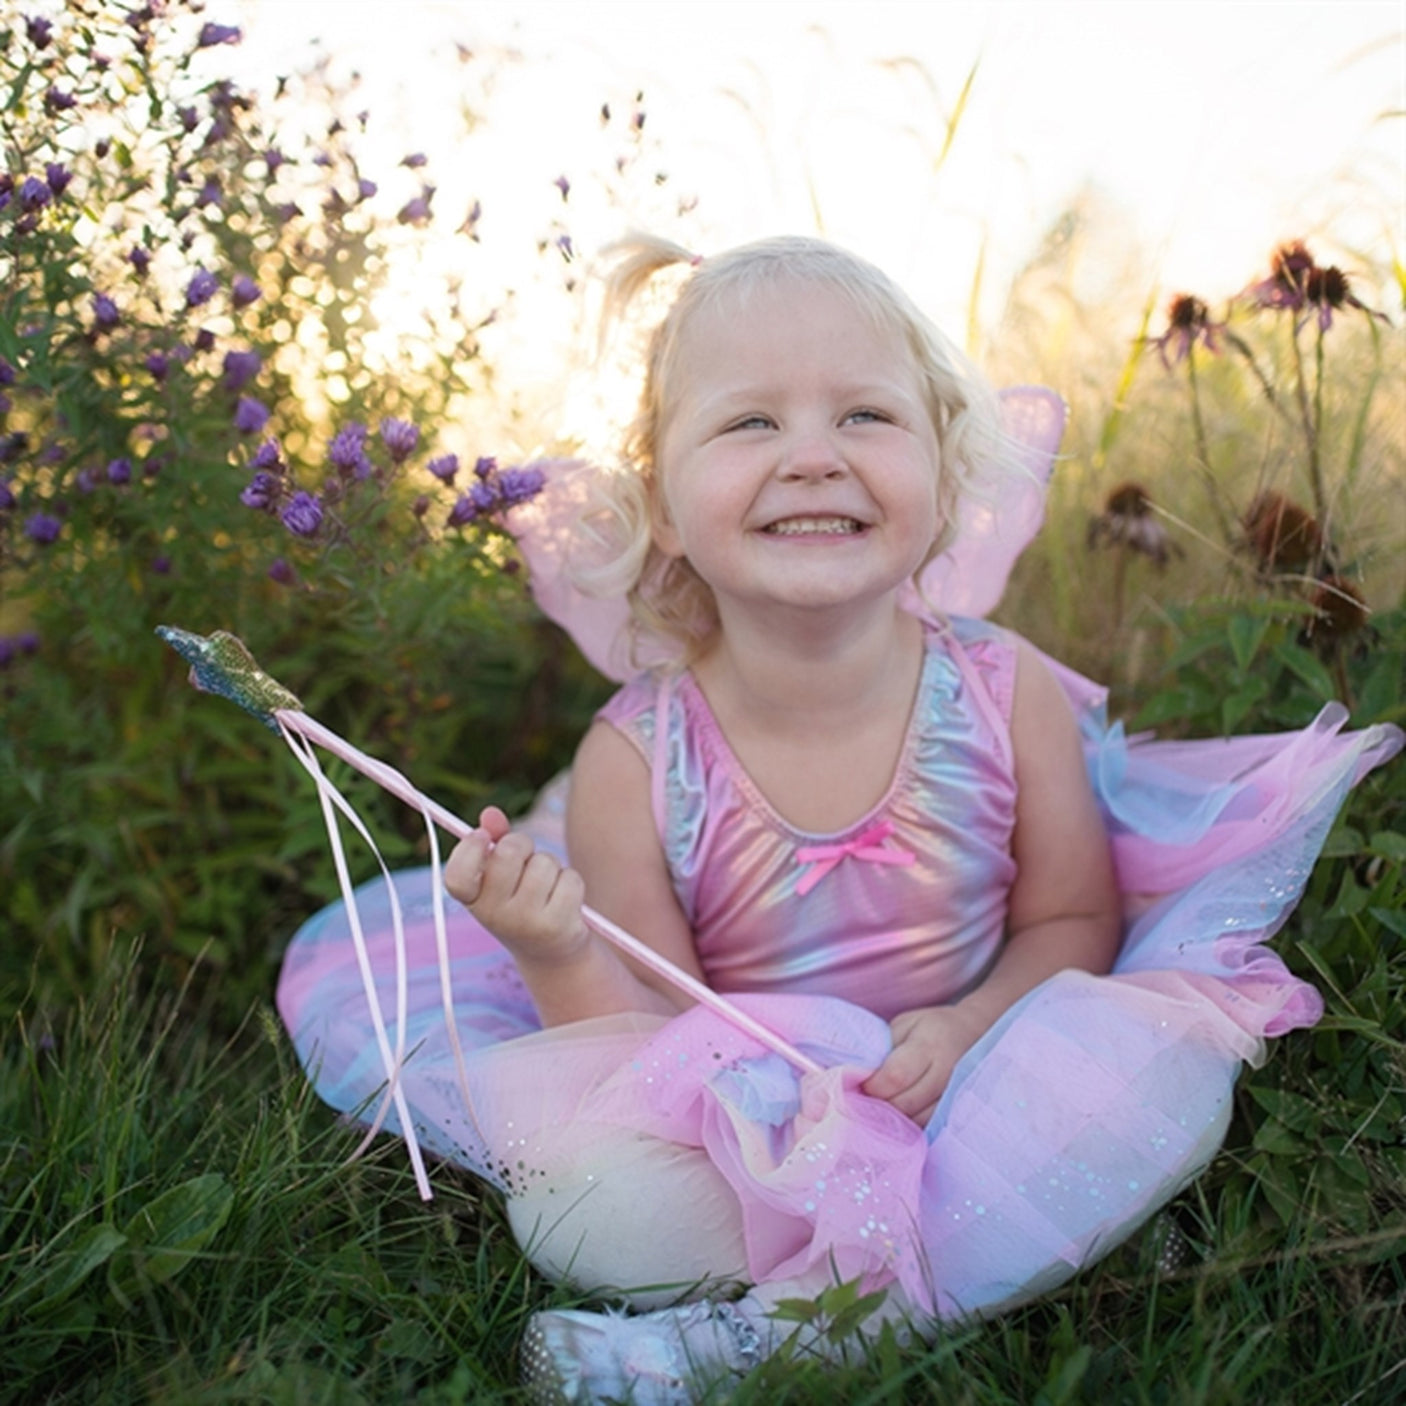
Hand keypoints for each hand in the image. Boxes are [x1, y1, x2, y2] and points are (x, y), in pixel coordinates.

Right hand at [444, 806, 589, 967]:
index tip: (484, 836)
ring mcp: (525, 923)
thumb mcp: (502, 875)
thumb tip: (490, 813)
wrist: (549, 952)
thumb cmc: (522, 900)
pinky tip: (564, 901)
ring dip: (551, 866)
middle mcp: (494, 915)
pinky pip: (570, 879)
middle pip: (508, 852)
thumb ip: (495, 841)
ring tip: (546, 886)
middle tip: (526, 858)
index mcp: (473, 900)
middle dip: (523, 845)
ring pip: (545, 863)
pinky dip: (571, 882)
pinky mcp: (556, 926)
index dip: (468, 849)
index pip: (456, 876)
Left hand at [861, 1004, 987, 1126]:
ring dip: (893, 1119)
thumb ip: (883, 1049)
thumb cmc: (930, 1028)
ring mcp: (956, 1095)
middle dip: (879, 1106)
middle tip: (864, 1099)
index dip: (872, 1085)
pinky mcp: (958, 1111)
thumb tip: (856, 1075)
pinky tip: (899, 1114)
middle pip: (905, 1104)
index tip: (859, 1083)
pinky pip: (928, 1127)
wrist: (974, 1034)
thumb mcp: (904, 1025)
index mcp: (930, 1045)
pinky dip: (910, 1125)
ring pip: (917, 1121)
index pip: (895, 1076)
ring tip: (880, 1106)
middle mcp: (947, 1073)